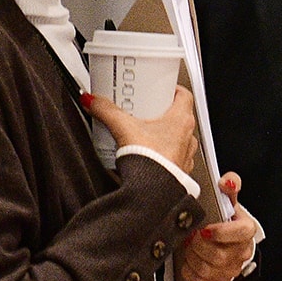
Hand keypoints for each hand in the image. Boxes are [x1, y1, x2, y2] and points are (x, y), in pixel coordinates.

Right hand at [83, 84, 199, 170]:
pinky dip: (161, 153)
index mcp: (182, 120)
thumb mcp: (123, 127)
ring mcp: (185, 155)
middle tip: (143, 110)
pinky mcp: (179, 171)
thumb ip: (106, 111)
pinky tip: (146, 154)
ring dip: (161, 134)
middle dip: (160, 112)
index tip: (158, 89)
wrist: (153, 192)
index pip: (184, 95)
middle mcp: (188, 137)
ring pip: (176, 138)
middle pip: (177, 116)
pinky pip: (172, 156)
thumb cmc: (150, 161)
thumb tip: (93, 101)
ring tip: (141, 133)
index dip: (171, 89)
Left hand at [174, 174, 258, 280]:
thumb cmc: (222, 218)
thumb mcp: (226, 199)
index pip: (241, 232)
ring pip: (209, 270)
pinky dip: (192, 273)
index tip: (205, 228)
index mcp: (246, 231)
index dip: (221, 232)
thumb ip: (229, 186)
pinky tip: (188, 262)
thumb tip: (228, 181)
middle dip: (199, 246)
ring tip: (188, 248)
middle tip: (190, 237)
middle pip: (220, 255)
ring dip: (193, 259)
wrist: (220, 237)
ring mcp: (232, 269)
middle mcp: (243, 252)